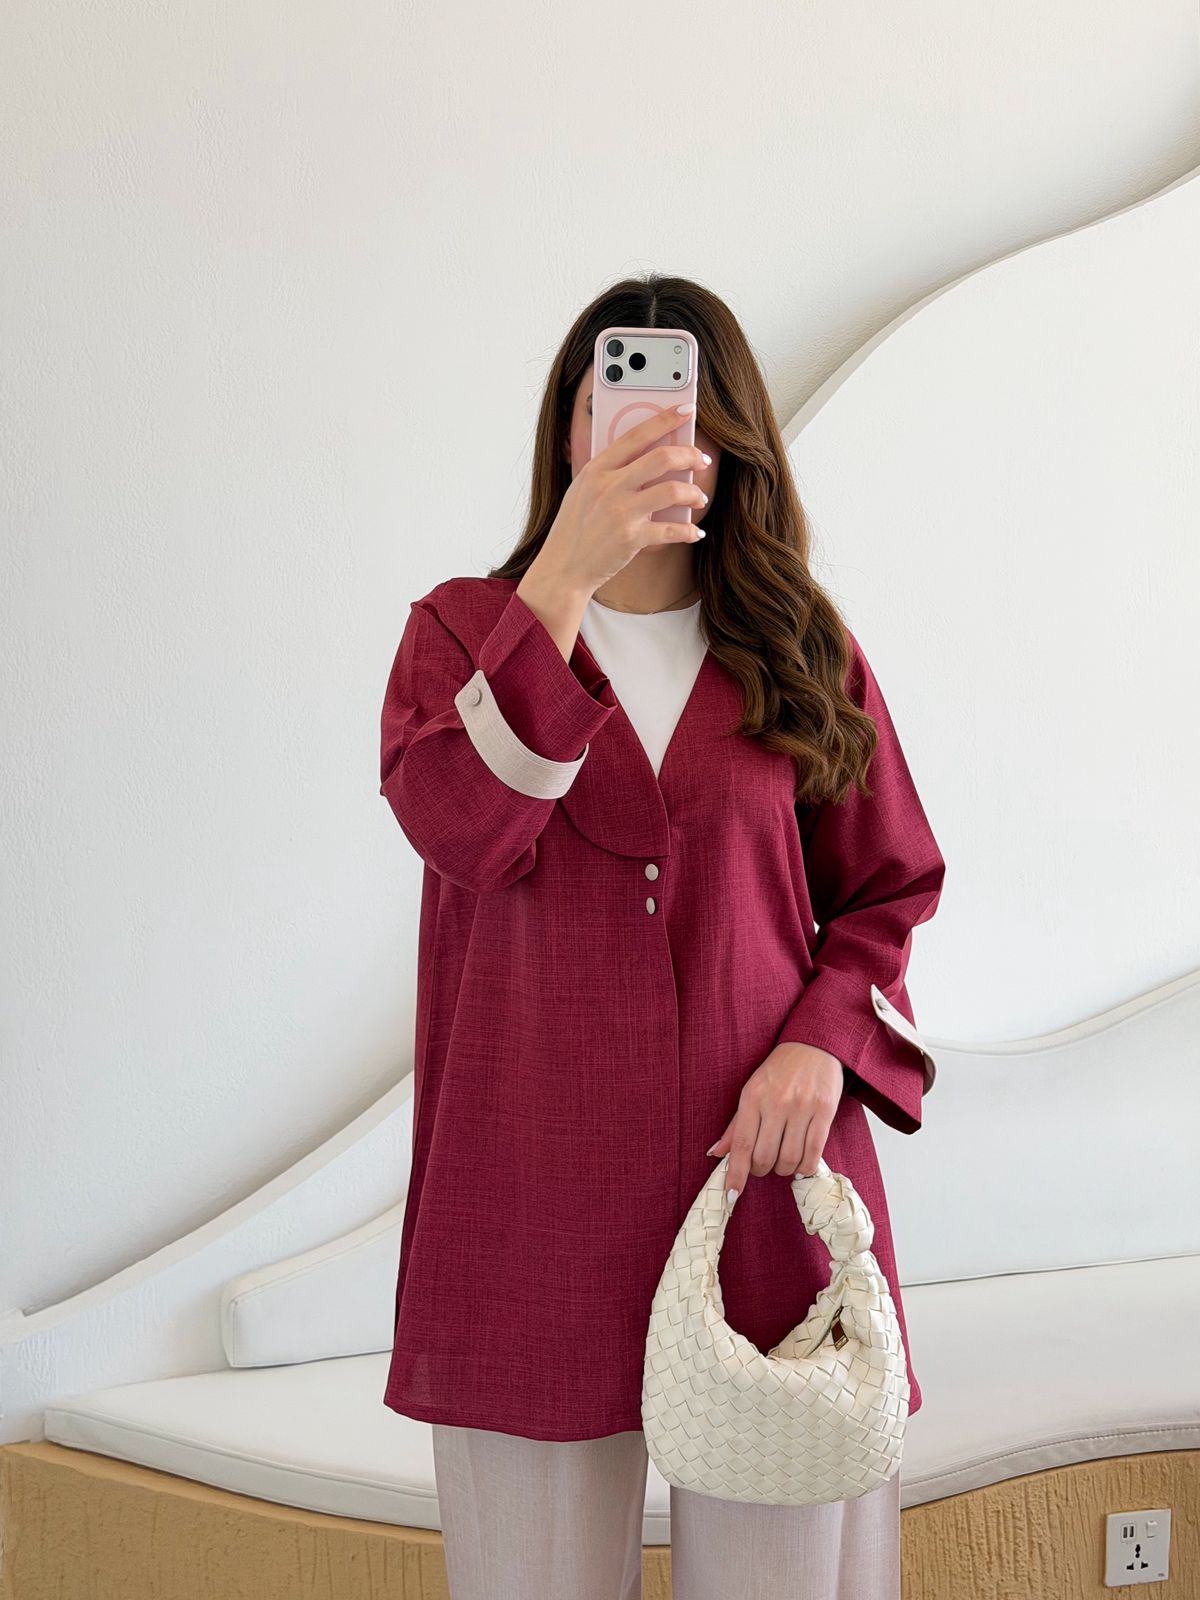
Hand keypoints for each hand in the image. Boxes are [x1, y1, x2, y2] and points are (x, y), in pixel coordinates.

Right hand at [529, 402, 709, 600]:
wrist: (563, 568)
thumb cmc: (574, 529)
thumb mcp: (583, 491)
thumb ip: (609, 473)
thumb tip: (646, 458)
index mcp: (597, 469)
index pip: (636, 435)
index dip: (665, 419)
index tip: (686, 411)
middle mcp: (609, 486)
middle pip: (661, 458)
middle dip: (690, 455)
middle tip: (702, 460)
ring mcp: (621, 512)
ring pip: (672, 490)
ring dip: (694, 493)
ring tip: (699, 498)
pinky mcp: (631, 538)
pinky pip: (672, 529)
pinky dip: (689, 531)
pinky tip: (696, 532)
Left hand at [706, 1043, 844, 1207]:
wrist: (814, 1045)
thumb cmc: (780, 1070)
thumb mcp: (752, 1090)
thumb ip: (736, 1126)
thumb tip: (717, 1154)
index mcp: (753, 1097)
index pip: (742, 1145)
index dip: (736, 1174)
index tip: (731, 1195)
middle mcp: (776, 1103)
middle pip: (765, 1157)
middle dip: (763, 1170)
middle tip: (765, 1165)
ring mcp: (801, 1107)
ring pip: (790, 1159)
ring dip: (784, 1169)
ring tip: (784, 1161)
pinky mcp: (824, 1111)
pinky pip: (814, 1152)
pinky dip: (805, 1166)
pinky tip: (802, 1164)